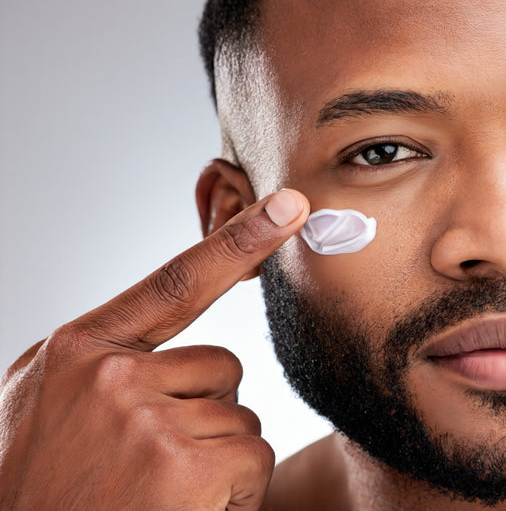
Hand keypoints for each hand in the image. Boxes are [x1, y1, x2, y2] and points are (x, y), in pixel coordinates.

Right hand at [0, 189, 308, 510]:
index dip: (238, 241)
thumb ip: (108, 360)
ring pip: (239, 416)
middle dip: (205, 408)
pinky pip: (253, 456)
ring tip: (157, 490)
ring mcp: (149, 422)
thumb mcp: (50, 401)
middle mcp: (114, 377)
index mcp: (81, 349)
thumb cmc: (35, 484)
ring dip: (215, 454)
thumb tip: (165, 345)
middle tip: (153, 458)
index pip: (176, 282)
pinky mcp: (184, 470)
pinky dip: (235, 490)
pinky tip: (185, 510)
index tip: (289, 207)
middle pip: (222, 366)